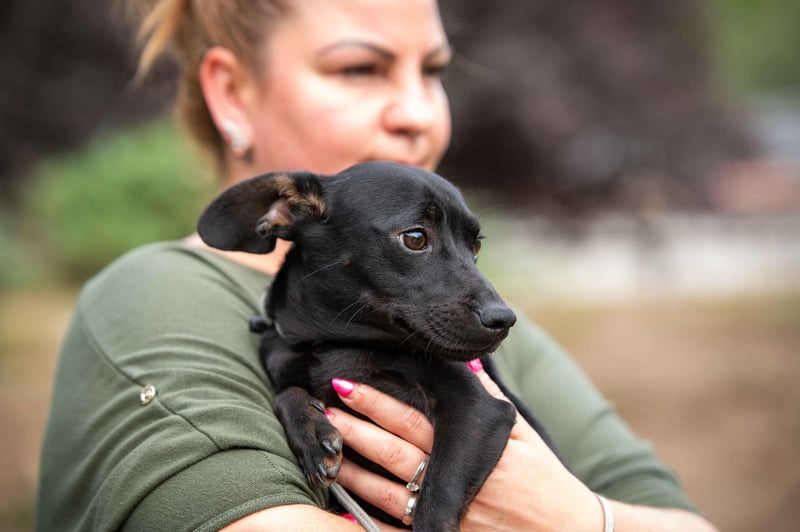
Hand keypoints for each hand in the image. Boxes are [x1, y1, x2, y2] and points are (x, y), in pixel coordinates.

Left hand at [326, 365, 600, 530]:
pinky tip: (346, 509)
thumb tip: (466, 366)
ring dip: (355, 472)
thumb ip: (490, 400)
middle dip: (358, 431)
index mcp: (470, 451)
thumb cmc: (546, 481)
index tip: (348, 386)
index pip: (414, 422)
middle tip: (325, 413)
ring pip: (389, 494)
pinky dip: (372, 522)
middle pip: (395, 454)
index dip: (378, 404)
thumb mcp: (522, 434)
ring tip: (328, 453)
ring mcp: (448, 515)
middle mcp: (455, 482)